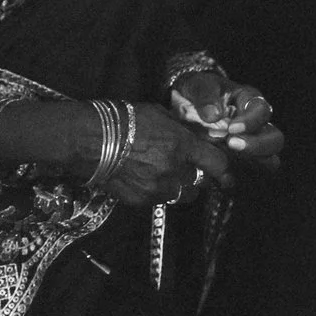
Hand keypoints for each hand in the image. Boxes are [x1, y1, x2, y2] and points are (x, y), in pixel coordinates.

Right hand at [86, 103, 237, 208]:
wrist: (91, 140)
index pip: (217, 164)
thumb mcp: (157, 114)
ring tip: (162, 174)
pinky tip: (144, 178)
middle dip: (195, 176)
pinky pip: (160, 200)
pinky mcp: (143, 201)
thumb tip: (195, 136)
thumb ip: (180, 129)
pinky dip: (158, 192)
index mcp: (181, 145)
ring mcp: (158, 188)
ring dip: (179, 187)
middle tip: (183, 166)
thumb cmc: (124, 120)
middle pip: (199, 183)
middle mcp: (174, 170)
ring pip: (182, 195)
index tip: (224, 172)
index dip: (223, 168)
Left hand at [168, 73, 284, 165]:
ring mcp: (252, 144)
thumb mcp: (199, 86)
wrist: (187, 105)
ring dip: (252, 162)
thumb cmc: (199, 92)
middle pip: (275, 139)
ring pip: (270, 160)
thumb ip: (205, 96)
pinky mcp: (242, 161)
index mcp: (250, 100)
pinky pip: (250, 173)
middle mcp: (258, 124)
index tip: (231, 129)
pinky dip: (239, 174)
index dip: (251, 122)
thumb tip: (213, 115)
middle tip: (232, 145)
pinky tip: (221, 169)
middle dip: (258, 146)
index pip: (262, 111)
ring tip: (228, 158)